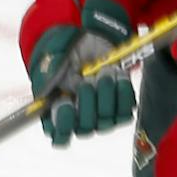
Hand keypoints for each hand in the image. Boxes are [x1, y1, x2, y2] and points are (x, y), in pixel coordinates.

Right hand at [26, 0, 135, 146]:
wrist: (89, 41)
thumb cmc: (67, 53)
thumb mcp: (54, 61)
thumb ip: (51, 75)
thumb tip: (58, 89)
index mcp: (56, 113)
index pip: (60, 136)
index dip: (64, 125)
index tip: (66, 104)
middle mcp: (80, 120)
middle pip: (86, 128)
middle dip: (87, 101)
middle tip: (85, 80)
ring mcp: (102, 116)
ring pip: (107, 120)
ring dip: (106, 93)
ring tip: (102, 72)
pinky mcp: (121, 107)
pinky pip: (126, 109)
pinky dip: (122, 90)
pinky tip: (115, 74)